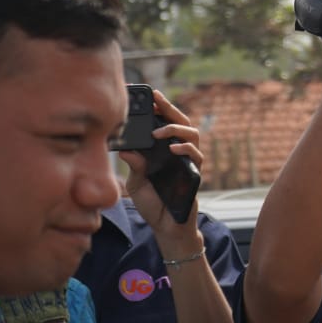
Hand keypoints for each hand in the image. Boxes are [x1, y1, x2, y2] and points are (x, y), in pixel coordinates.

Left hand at [120, 89, 205, 248]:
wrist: (164, 227)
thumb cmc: (152, 203)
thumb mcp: (136, 182)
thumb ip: (135, 165)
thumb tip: (125, 148)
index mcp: (163, 151)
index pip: (164, 123)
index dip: (159, 108)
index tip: (149, 96)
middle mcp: (178, 152)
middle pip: (181, 122)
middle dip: (170, 108)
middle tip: (157, 99)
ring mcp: (188, 162)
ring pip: (192, 134)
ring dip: (176, 128)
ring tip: (160, 130)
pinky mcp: (194, 174)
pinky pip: (196, 156)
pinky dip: (186, 149)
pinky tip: (173, 148)